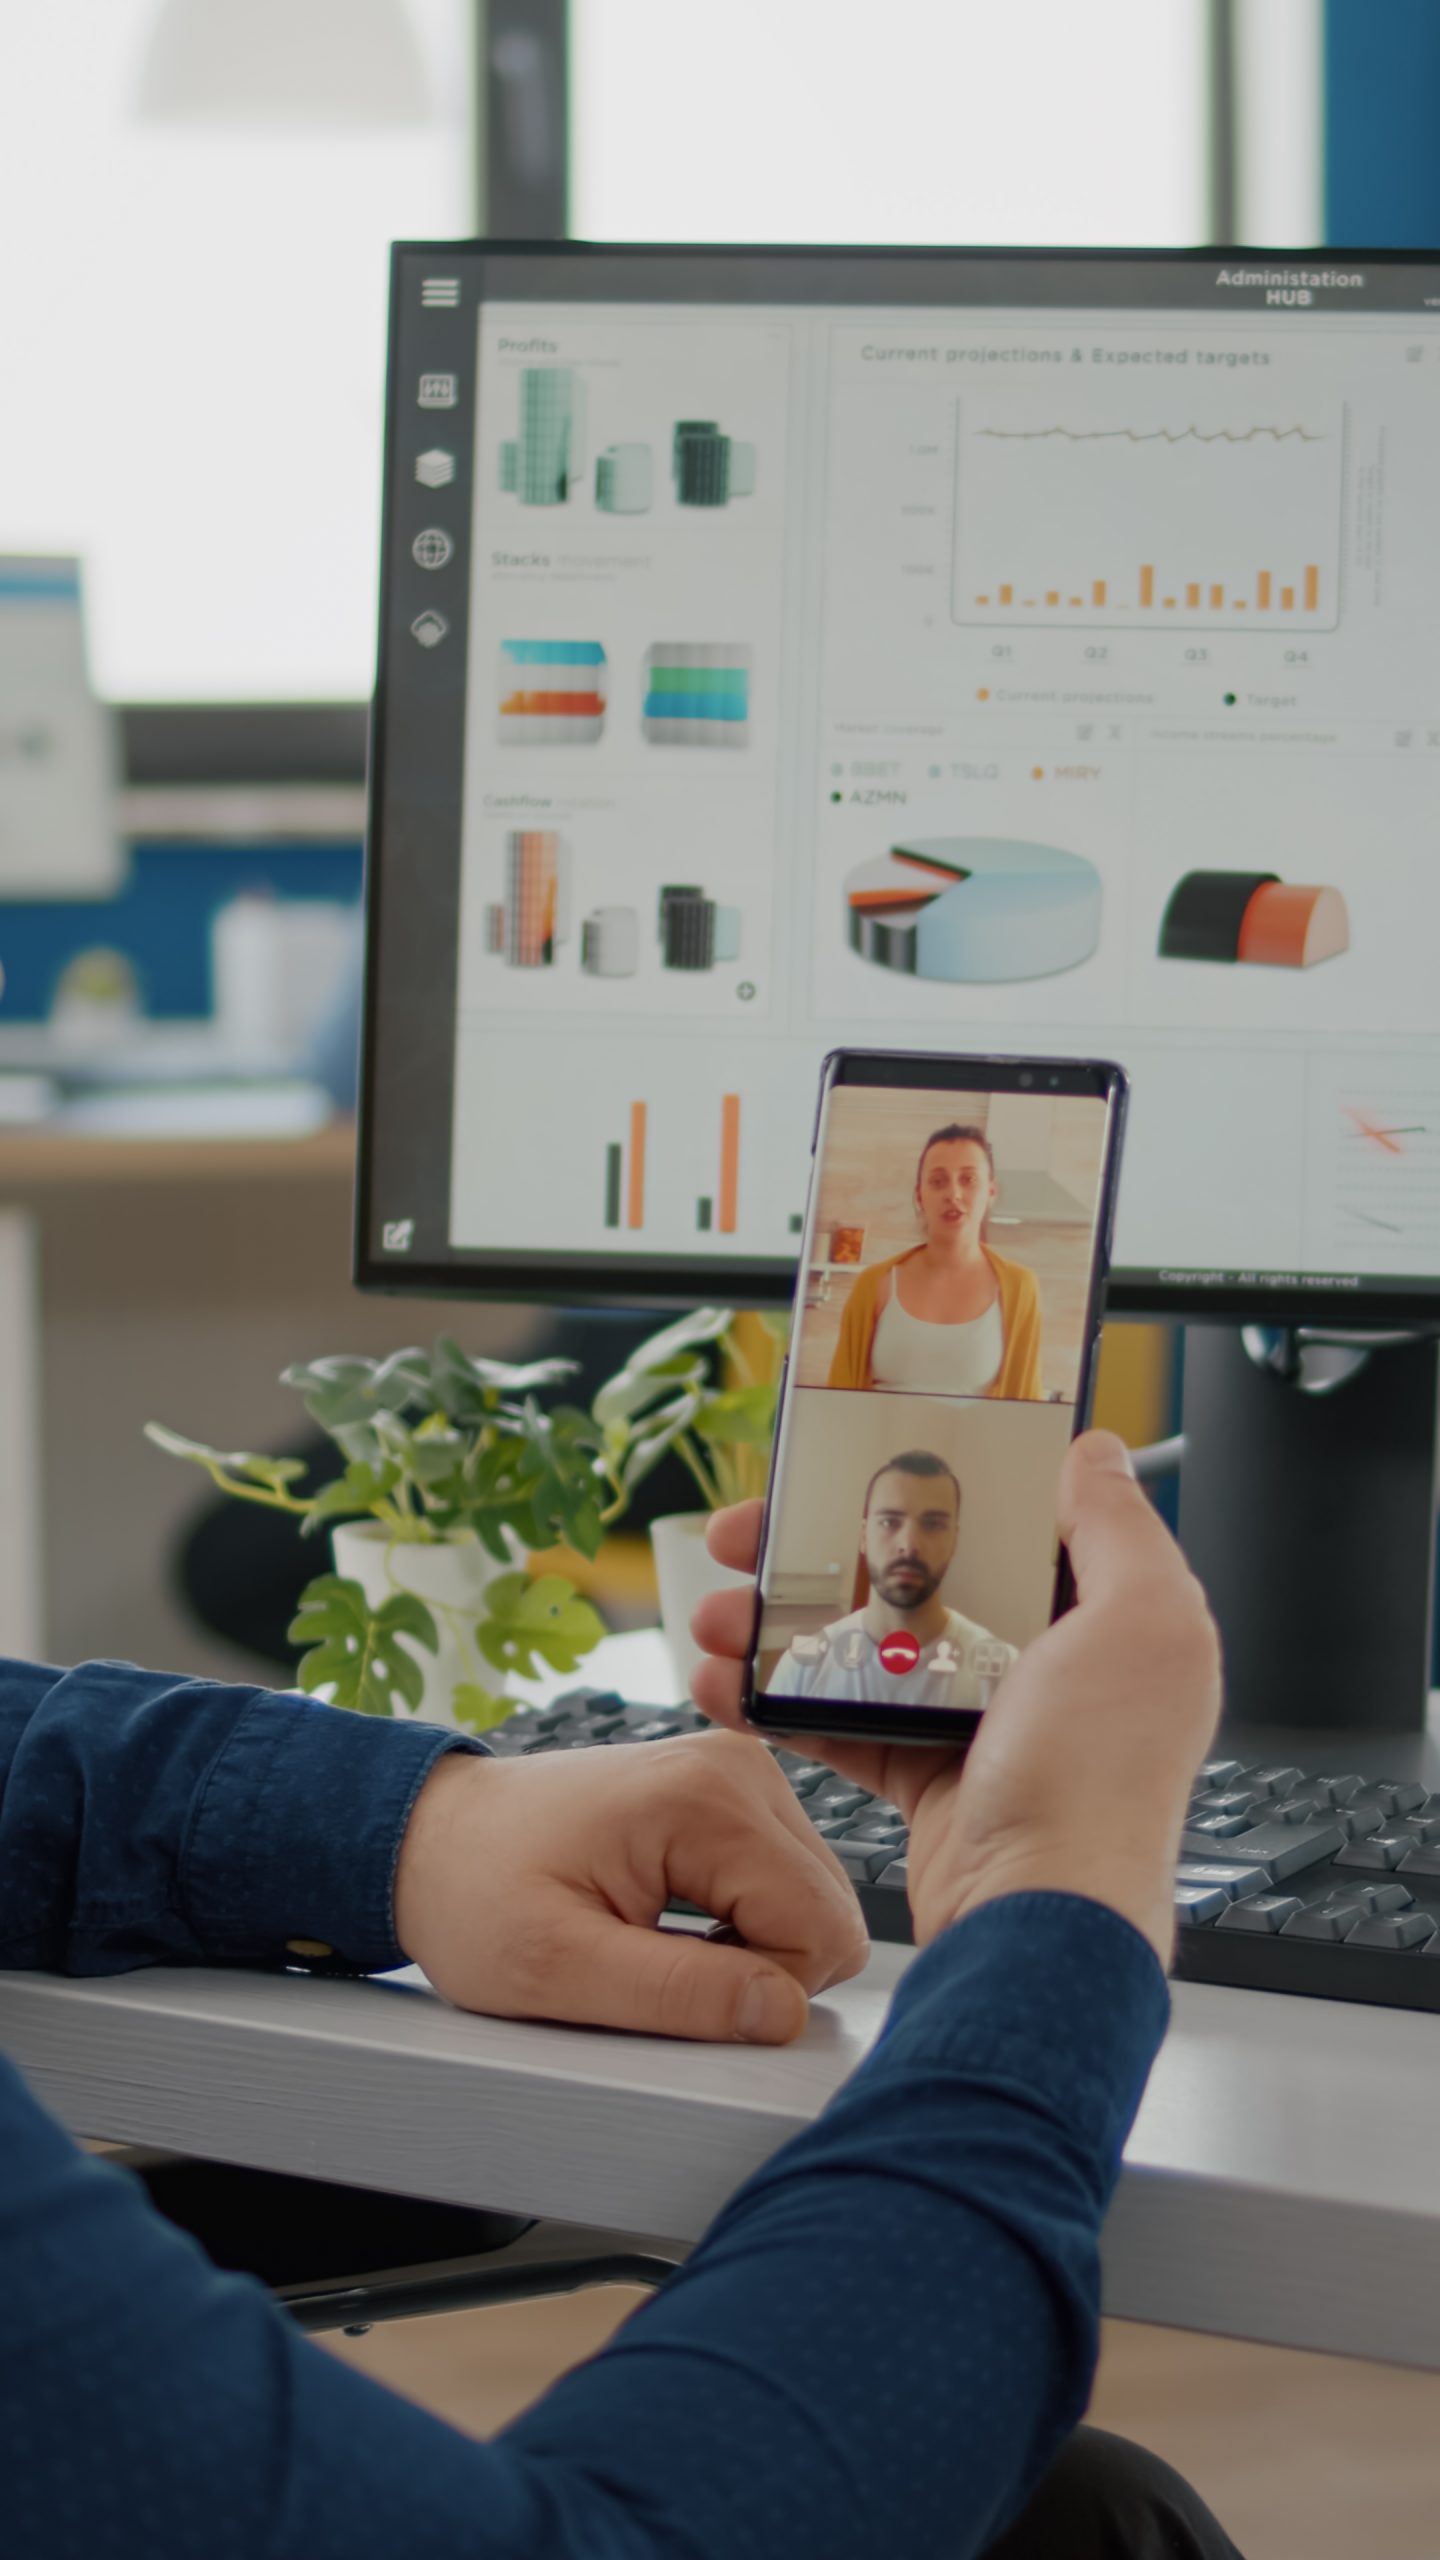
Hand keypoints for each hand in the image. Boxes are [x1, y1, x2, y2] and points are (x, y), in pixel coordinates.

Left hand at [393, 1729, 869, 2043]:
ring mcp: (740, 1773)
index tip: (672, 1985)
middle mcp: (740, 1768)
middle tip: (658, 1966)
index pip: (819, 1929)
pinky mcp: (732, 1792)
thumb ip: (677, 1995)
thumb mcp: (556, 1969)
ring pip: (812, 1900)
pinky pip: (784, 1881)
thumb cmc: (476, 1892)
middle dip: (759, 1967)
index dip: (760, 1992)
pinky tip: (674, 1918)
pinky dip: (740, 1920)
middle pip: (827, 1912)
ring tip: (656, 1941)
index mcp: (707, 1799)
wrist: (432, 1837)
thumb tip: (783, 2013)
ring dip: (749, 1945)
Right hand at [691, 1432, 1221, 1966]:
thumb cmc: (1102, 1784)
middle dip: (827, 1551)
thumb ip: (1120, 1529)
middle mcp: (1049, 1668)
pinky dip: (783, 1701)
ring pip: (870, 1647)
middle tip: (754, 1533)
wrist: (1039, 1922)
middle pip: (922, 1577)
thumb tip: (1096, 1453)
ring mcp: (984, 1725)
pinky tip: (729, 1682)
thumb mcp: (1141, 1624)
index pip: (1013, 1523)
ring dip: (785, 1625)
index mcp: (1107, 1619)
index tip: (863, 1459)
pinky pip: (846, 1721)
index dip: (938, 1486)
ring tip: (718, 1612)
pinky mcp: (930, 1779)